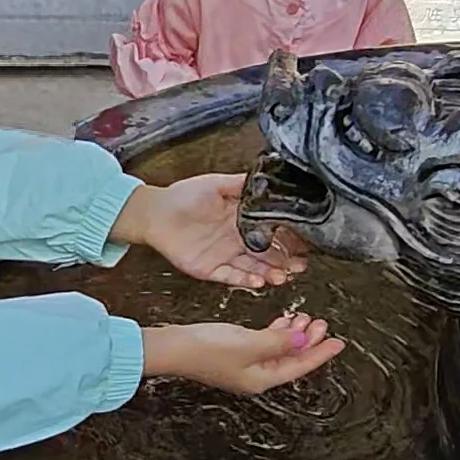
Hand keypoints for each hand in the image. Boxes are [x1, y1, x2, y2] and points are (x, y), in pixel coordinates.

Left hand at [112, 176, 306, 288]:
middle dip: (285, 261)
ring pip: (253, 269)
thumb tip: (265, 178)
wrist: (156, 213)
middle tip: (300, 265)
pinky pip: (231, 278)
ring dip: (269, 274)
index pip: (271, 232)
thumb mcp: (215, 184)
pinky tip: (258, 281)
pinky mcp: (210, 269)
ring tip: (282, 276)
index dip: (287, 239)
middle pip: (267, 255)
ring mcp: (224, 256)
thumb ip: (240, 184)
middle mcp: (237, 240)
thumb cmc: (183, 196)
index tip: (304, 242)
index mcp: (242, 221)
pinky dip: (244, 281)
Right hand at [142, 312, 343, 393]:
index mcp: (262, 379)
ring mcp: (244, 366)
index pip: (300, 366)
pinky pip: (264, 344)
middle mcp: (255, 376)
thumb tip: (302, 340)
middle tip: (322, 324)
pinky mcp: (233, 354)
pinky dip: (276, 333)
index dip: (320, 353)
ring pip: (278, 350)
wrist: (173, 348)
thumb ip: (279, 341)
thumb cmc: (207, 349)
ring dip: (293, 335)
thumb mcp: (250, 343)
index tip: (338, 343)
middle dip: (308, 341)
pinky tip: (281, 322)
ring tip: (305, 319)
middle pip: (291, 359)